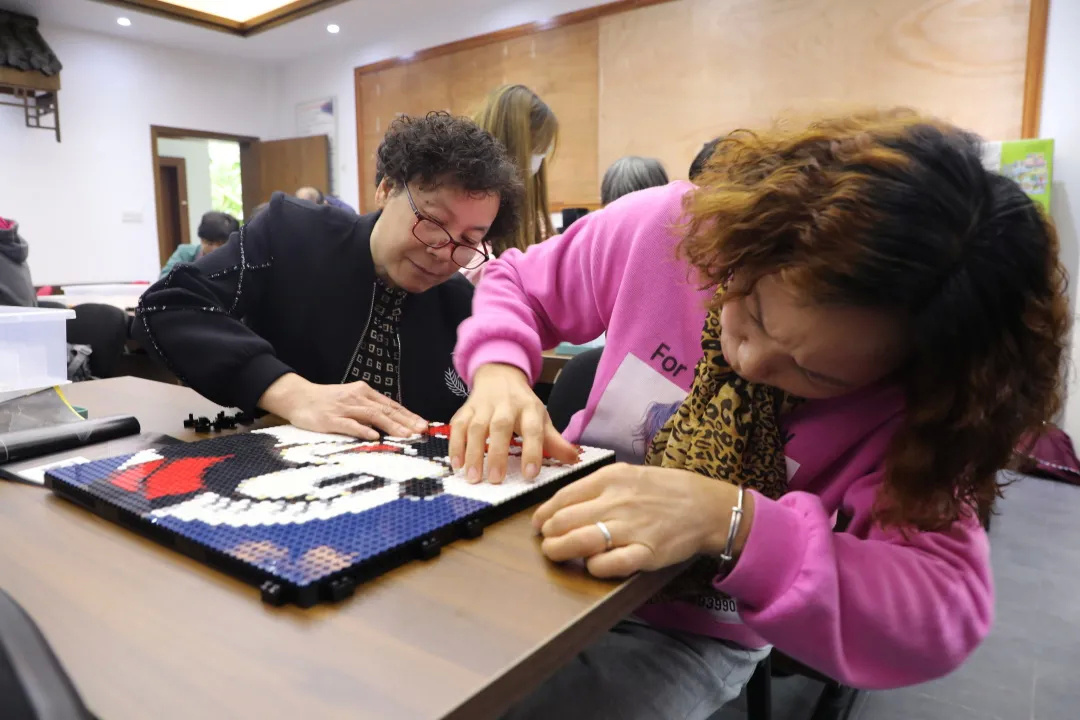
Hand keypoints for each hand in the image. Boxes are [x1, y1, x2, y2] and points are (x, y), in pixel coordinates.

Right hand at [258, 373, 427, 439]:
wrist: (298, 397)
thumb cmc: (327, 401)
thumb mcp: (351, 400)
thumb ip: (369, 409)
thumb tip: (393, 420)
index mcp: (364, 392)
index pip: (391, 405)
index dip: (408, 415)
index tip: (423, 424)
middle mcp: (357, 398)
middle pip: (386, 410)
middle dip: (406, 421)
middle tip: (421, 430)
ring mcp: (344, 408)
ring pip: (372, 416)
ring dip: (391, 426)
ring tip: (406, 435)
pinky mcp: (330, 419)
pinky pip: (349, 424)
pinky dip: (362, 430)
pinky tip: (374, 436)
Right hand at [449, 363, 578, 483]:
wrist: (499, 375)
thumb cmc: (522, 405)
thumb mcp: (541, 419)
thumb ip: (554, 441)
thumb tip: (575, 460)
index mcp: (529, 409)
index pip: (533, 429)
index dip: (532, 451)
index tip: (530, 475)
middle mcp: (506, 405)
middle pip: (501, 426)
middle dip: (498, 453)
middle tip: (495, 479)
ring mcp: (483, 406)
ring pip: (476, 427)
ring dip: (473, 452)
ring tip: (473, 478)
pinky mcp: (465, 409)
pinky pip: (458, 426)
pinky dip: (456, 444)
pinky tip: (457, 464)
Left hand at [531, 463, 753, 577]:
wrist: (705, 506)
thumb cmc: (664, 489)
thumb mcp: (628, 473)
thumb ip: (597, 486)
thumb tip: (563, 503)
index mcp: (610, 479)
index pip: (563, 497)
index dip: (544, 514)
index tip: (539, 523)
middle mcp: (617, 502)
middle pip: (565, 521)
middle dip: (548, 534)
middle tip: (546, 541)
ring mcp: (631, 528)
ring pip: (580, 542)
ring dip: (560, 550)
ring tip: (555, 553)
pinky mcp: (646, 553)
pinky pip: (609, 564)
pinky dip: (594, 567)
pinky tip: (591, 565)